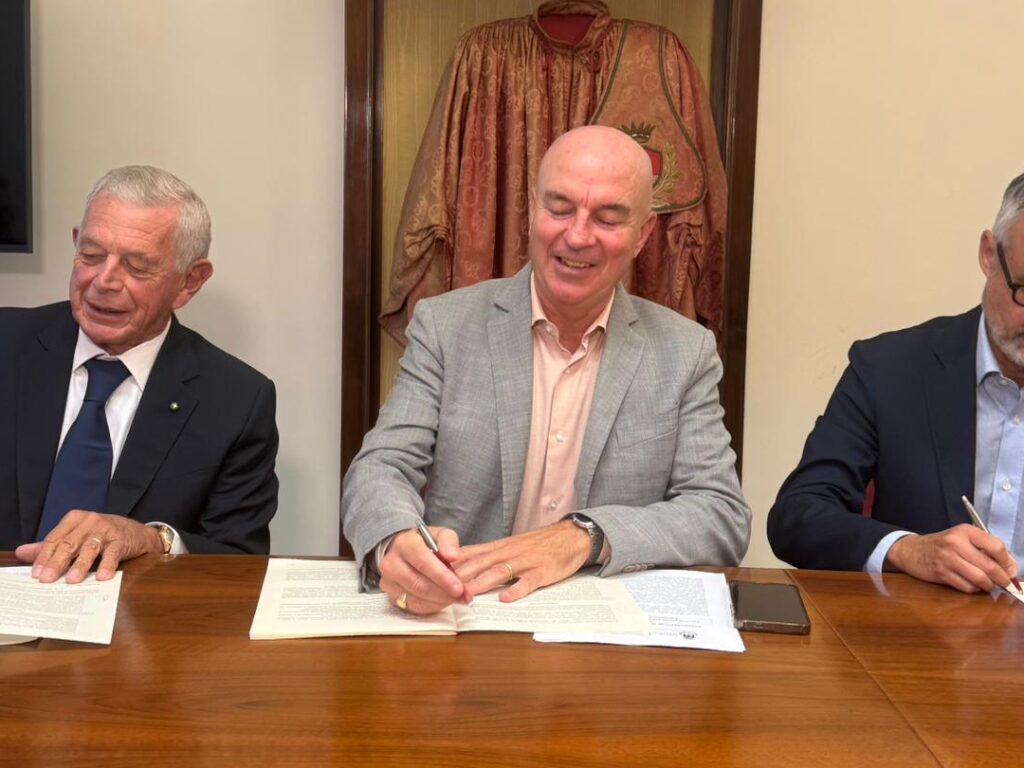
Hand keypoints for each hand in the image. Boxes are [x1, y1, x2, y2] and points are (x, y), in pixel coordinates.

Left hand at [15, 510, 163, 583]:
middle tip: (48, 579)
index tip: (37, 573)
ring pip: (89, 549)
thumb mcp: (75, 536)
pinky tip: (102, 576)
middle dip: (57, 562)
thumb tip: (22, 552)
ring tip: (72, 580)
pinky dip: (107, 565)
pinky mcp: (121, 540)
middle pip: (69, 543)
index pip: (55, 538)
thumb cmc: (101, 535)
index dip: (44, 556)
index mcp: (74, 519)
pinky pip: (113, 553)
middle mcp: (89, 521)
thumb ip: (51, 545)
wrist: (135, 531)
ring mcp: (106, 530)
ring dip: (80, 565)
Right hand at [379, 527, 469, 614]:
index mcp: (404, 544)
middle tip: (462, 595)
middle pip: (419, 584)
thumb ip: (449, 542)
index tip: (459, 587)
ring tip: (456, 598)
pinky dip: (432, 606)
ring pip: (416, 599)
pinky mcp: (391, 596)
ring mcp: (389, 582)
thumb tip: (453, 556)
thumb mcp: (439, 534)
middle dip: (444, 593)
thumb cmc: (423, 543)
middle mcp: (392, 563)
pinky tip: (443, 600)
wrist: (401, 550)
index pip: (422, 561)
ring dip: (440, 601)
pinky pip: (413, 607)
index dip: (442, 576)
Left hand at [452, 520, 590, 601]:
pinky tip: (506, 598)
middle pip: (480, 563)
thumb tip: (459, 565)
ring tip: (467, 595)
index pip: (470, 554)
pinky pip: (528, 581)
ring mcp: (525, 561)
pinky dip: (517, 589)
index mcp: (498, 547)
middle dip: (460, 576)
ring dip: (482, 583)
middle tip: (442, 589)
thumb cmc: (537, 545)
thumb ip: (486, 555)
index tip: (434, 574)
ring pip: (499, 571)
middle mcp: (508, 552)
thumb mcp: (509, 546)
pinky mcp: (542, 571)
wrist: (569, 536)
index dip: (452, 565)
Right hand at [885, 524, 1018, 592]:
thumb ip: (983, 548)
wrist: (911, 550)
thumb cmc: (941, 545)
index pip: (995, 547)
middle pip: (989, 566)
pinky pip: (966, 587)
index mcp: (964, 531)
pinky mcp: (941, 573)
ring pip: (979, 579)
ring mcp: (947, 559)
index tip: (1012, 571)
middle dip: (1002, 579)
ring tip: (988, 584)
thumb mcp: (961, 538)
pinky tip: (972, 584)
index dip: (1008, 562)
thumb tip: (1009, 567)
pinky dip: (974, 589)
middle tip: (1006, 583)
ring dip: (988, 586)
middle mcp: (955, 543)